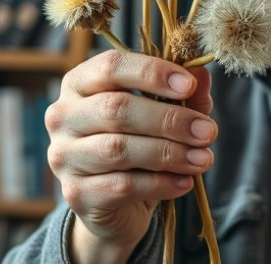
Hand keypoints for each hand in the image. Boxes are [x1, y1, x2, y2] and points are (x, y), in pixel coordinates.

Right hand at [45, 49, 216, 262]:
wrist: (119, 204)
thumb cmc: (140, 145)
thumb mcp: (165, 115)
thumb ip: (183, 95)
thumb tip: (203, 73)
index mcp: (81, 83)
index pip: (111, 66)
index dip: (152, 73)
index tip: (189, 85)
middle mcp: (63, 116)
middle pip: (116, 108)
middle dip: (169, 119)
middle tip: (207, 131)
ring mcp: (64, 156)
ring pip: (118, 149)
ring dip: (169, 153)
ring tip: (203, 158)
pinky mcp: (76, 193)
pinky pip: (122, 185)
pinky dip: (161, 183)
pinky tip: (185, 181)